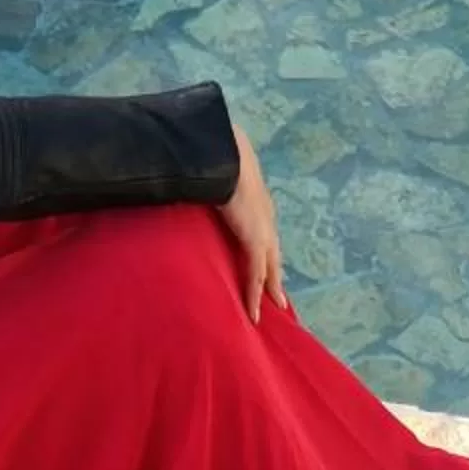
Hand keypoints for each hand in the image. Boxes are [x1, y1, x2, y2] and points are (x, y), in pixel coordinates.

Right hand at [214, 126, 285, 325]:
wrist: (226, 158)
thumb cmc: (217, 162)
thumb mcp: (215, 178)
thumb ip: (208, 186)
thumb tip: (190, 185)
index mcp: (257, 203)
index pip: (265, 234)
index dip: (266, 252)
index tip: (266, 266)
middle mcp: (265, 218)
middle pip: (273, 254)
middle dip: (275, 275)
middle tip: (278, 297)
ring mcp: (264, 231)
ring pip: (269, 268)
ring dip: (270, 288)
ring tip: (273, 306)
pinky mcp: (256, 241)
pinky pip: (256, 274)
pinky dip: (254, 294)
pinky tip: (253, 311)